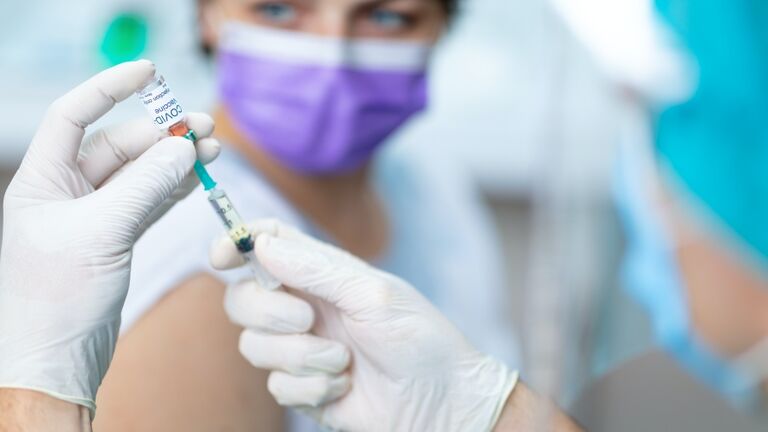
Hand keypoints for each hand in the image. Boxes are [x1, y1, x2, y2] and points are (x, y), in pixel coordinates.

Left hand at [0, 60, 218, 411]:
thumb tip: (183, 147)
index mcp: (42, 181)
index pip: (73, 116)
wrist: (57, 360)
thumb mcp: (101, 233)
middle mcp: (66, 192)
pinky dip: (174, 189)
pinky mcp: (115, 239)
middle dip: (161, 134)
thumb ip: (144, 186)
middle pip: (118, 145)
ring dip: (175, 162)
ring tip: (214, 149)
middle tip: (204, 127)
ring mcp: (94, 216)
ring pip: (139, 174)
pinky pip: (149, 202)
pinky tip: (198, 178)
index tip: (149, 72)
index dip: (109, 88)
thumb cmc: (57, 300)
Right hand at [210, 220, 517, 431]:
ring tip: (343, 361)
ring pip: (253, 345)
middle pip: (243, 297)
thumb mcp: (374, 295)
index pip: (268, 245)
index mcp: (323, 274)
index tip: (221, 255)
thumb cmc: (420, 340)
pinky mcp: (302, 388)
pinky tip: (344, 387)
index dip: (238, 242)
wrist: (440, 404)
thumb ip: (316, 269)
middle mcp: (306, 307)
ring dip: (300, 356)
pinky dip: (310, 388)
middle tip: (308, 319)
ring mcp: (301, 349)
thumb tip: (261, 244)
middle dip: (267, 311)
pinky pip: (275, 385)